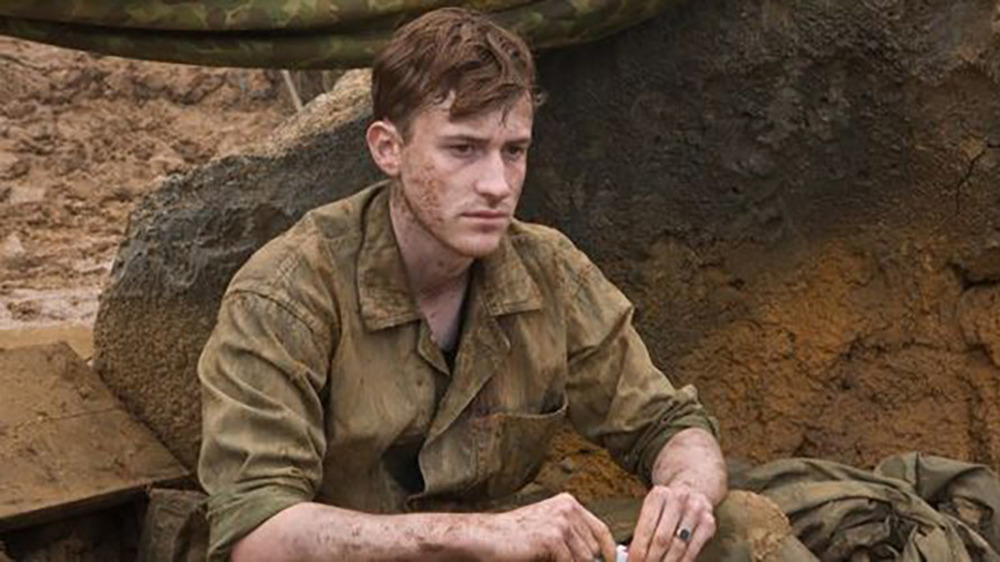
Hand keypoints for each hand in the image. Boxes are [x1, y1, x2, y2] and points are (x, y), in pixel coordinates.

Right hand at [478, 492, 617, 560]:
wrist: (485, 537)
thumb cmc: (514, 538)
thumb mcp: (548, 530)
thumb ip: (572, 539)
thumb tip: (598, 558)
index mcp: (568, 503)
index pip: (600, 531)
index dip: (609, 552)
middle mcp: (567, 508)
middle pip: (593, 550)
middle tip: (558, 561)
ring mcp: (561, 522)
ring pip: (584, 560)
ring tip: (544, 559)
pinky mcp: (553, 538)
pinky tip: (540, 561)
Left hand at [627, 485, 715, 561]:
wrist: (693, 491)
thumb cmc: (666, 506)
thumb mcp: (652, 509)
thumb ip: (641, 530)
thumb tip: (630, 555)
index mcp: (658, 495)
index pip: (645, 528)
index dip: (638, 550)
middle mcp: (678, 499)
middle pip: (662, 539)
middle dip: (651, 560)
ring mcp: (695, 511)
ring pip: (678, 546)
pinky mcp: (708, 523)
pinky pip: (693, 550)